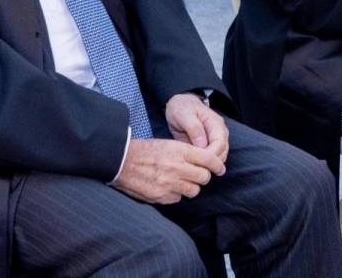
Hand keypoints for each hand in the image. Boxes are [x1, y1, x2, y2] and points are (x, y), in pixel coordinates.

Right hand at [111, 138, 225, 204]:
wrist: (121, 161)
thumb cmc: (145, 150)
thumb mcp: (168, 143)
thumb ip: (187, 153)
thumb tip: (205, 162)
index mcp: (180, 151)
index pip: (208, 159)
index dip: (217, 165)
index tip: (220, 169)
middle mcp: (177, 168)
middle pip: (204, 177)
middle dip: (203, 176)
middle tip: (197, 174)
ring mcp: (170, 184)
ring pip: (194, 190)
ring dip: (190, 186)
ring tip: (181, 181)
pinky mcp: (162, 197)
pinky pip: (178, 198)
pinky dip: (176, 194)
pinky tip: (167, 187)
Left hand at [165, 92, 229, 163]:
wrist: (180, 105)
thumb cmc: (181, 108)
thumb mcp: (183, 114)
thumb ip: (194, 128)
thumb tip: (203, 145)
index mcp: (215, 123)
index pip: (220, 143)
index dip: (211, 155)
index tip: (198, 162)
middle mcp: (220, 132)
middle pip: (222, 152)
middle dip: (210, 163)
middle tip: (194, 169)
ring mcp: (216, 139)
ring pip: (219, 157)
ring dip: (209, 165)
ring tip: (193, 169)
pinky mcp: (209, 145)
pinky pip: (212, 158)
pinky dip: (205, 164)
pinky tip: (194, 167)